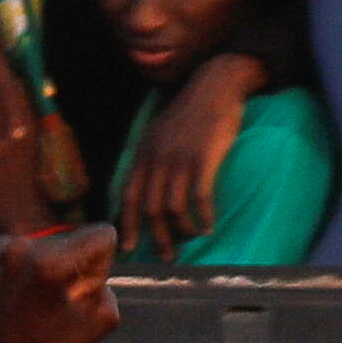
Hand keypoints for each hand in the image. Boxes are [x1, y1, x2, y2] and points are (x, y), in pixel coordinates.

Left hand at [120, 54, 262, 253]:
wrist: (214, 86)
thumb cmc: (191, 110)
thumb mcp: (161, 132)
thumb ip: (152, 156)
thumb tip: (150, 184)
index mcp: (143, 154)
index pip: (128, 197)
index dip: (127, 225)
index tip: (129, 247)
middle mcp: (156, 159)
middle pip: (149, 208)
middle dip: (156, 237)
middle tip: (166, 256)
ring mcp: (179, 160)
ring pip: (173, 208)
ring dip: (181, 231)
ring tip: (190, 242)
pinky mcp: (203, 159)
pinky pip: (200, 198)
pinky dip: (203, 217)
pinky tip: (209, 227)